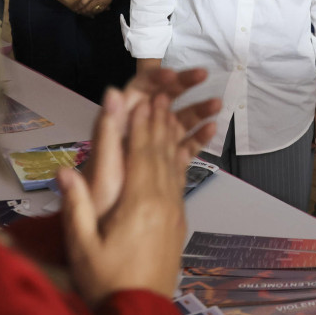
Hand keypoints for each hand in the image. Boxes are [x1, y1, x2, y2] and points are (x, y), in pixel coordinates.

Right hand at [59, 93, 187, 305]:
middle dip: (157, 122)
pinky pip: (179, 182)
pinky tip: (177, 151)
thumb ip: (76, 207)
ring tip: (170, 112)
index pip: (139, 154)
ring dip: (171, 136)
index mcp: (137, 204)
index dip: (139, 125)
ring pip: (174, 164)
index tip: (139, 99)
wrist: (140, 314)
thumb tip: (64, 170)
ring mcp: (173, 212)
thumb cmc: (107, 283)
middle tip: (158, 95)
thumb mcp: (83, 248)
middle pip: (160, 153)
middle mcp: (161, 203)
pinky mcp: (178, 223)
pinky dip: (178, 160)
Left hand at [75, 0, 117, 16]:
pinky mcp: (106, 5)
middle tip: (79, 12)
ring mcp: (102, 3)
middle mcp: (96, 0)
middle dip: (82, 11)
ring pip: (94, 11)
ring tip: (85, 14)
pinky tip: (93, 13)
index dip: (78, 7)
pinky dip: (96, 12)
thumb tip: (84, 0)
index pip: (83, 3)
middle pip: (87, 8)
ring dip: (89, 13)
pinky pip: (100, 11)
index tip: (75, 8)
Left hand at [82, 69, 219, 217]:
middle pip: (160, 99)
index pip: (137, 91)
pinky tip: (213, 129)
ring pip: (175, 121)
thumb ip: (107, 132)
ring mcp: (151, 149)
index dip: (155, 78)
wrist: (105, 240)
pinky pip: (182, 146)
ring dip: (196, 110)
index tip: (173, 73)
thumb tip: (113, 92)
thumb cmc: (98, 206)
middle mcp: (135, 133)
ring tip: (217, 103)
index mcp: (117, 128)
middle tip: (203, 75)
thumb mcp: (101, 170)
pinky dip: (197, 137)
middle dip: (182, 85)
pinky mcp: (164, 166)